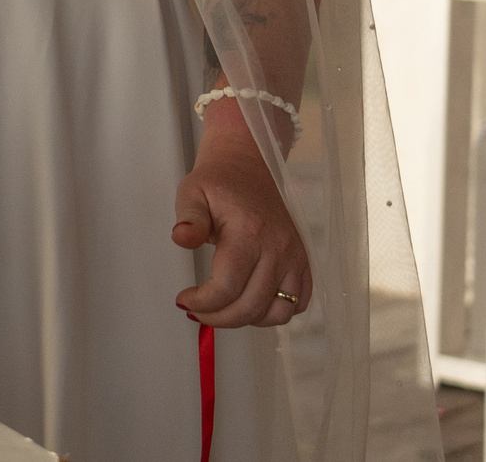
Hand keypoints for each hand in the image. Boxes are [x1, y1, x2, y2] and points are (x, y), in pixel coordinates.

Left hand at [174, 106, 310, 327]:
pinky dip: (276, 312)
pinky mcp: (304, 262)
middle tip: (198, 311)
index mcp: (249, 232)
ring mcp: (296, 257)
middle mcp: (278, 248)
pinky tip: (251, 303)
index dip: (204, 302)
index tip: (184, 300)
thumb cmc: (217, 183)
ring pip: (279, 312)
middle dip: (219, 317)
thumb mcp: (192, 193)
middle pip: (252, 305)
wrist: (249, 166)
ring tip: (223, 308)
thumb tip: (181, 238)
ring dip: (248, 319)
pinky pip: (299, 302)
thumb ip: (189, 219)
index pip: (228, 285)